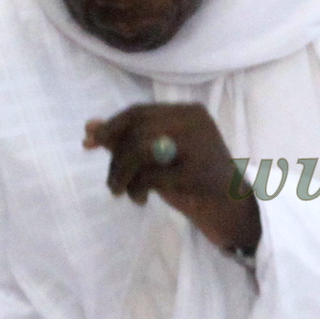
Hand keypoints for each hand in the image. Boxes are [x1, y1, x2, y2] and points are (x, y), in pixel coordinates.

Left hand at [83, 101, 256, 253]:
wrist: (230, 207)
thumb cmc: (193, 179)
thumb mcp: (159, 157)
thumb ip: (128, 140)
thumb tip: (89, 128)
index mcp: (188, 113)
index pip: (140, 111)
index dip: (112, 126)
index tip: (90, 142)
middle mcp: (195, 122)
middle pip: (138, 130)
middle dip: (115, 156)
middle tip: (112, 182)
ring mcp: (199, 145)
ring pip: (141, 148)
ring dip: (122, 173)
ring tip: (119, 191)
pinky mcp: (197, 172)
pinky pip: (152, 175)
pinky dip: (137, 188)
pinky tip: (140, 199)